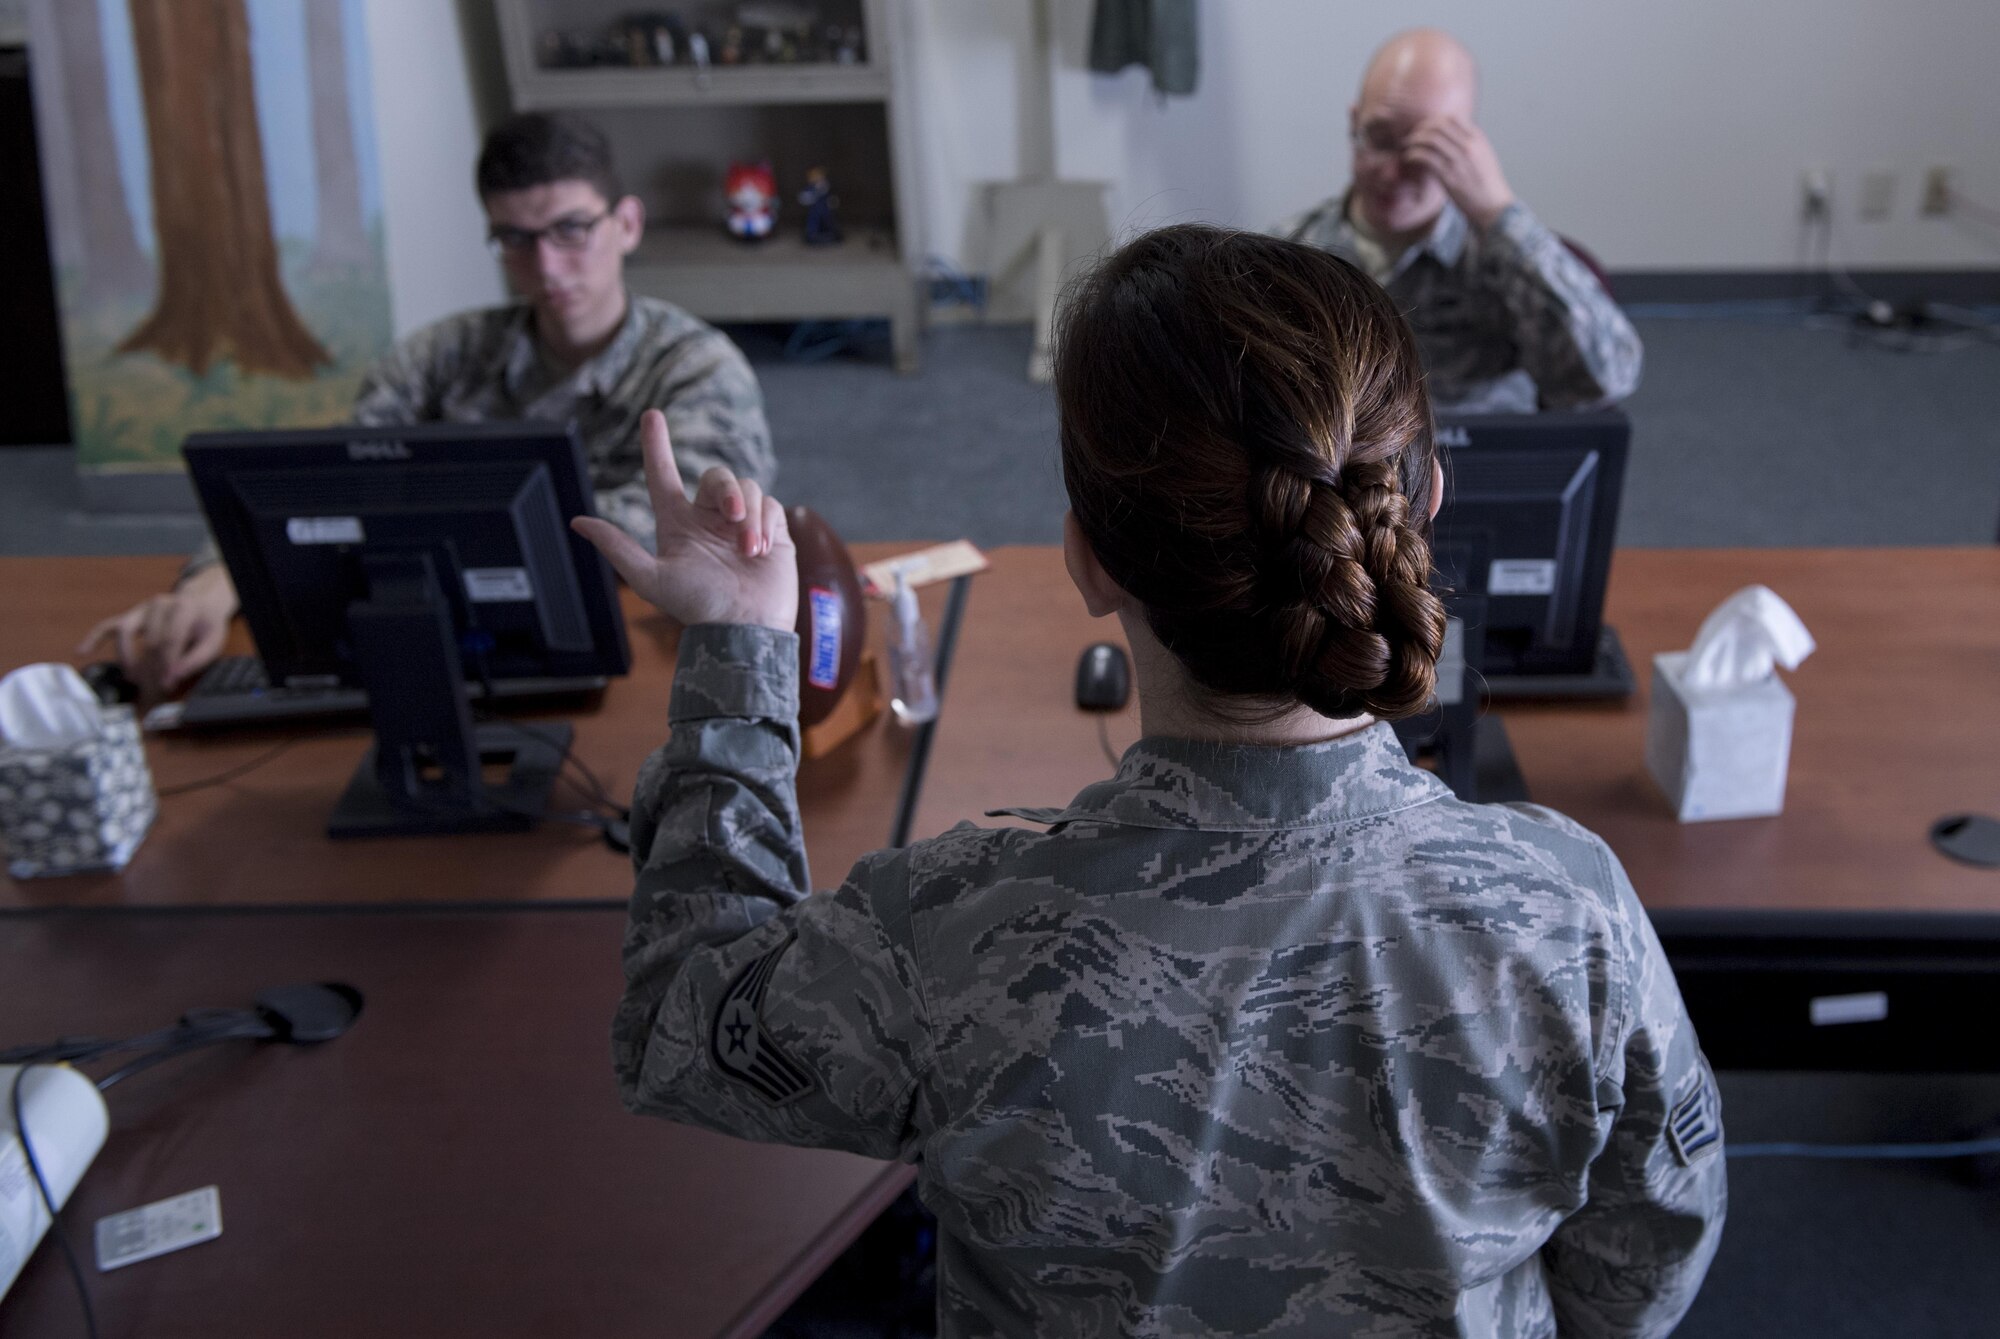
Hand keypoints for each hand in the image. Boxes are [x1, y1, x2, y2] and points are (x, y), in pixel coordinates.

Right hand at [76, 563, 238, 696]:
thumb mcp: (213, 641)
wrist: (200, 602)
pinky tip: (82, 652)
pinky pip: (108, 625)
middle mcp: (159, 604)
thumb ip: (195, 660)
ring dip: (127, 658)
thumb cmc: (205, 624)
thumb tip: (173, 677)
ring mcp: (142, 609)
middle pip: (149, 640)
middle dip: (151, 668)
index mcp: (183, 608)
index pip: (170, 639)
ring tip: (133, 678)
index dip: (168, 664)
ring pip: (125, 632)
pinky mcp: (131, 615)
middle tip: (153, 688)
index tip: (167, 684)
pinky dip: (94, 638)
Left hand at [571, 409, 796, 631]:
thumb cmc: (697, 607)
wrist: (745, 628)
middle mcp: (708, 519)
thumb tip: (576, 522)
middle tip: (731, 518)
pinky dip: (766, 522)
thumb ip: (618, 548)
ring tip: (750, 550)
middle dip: (726, 491)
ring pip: (746, 488)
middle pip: (717, 476)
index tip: (651, 414)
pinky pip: (770, 504)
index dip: (656, 445)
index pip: (663, 476)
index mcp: (678, 524)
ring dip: (748, 515)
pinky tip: (762, 549)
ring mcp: (741, 524)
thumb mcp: (651, 579)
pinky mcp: (771, 531)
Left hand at [1401, 116, 1514, 231]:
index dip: (1433, 121)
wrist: (1493, 206)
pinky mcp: (1449, 177)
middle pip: (1438, 125)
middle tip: (1411, 137)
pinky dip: (1413, 154)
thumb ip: (1469, 143)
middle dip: (1421, 129)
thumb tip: (1451, 135)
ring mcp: (1458, 161)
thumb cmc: (1486, 183)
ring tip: (1407, 147)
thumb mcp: (1483, 155)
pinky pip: (1425, 157)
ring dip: (1414, 141)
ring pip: (1430, 139)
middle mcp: (1469, 146)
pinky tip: (1409, 159)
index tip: (1424, 129)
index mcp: (1477, 139)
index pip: (1452, 118)